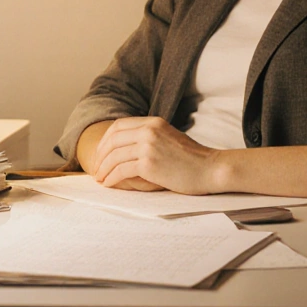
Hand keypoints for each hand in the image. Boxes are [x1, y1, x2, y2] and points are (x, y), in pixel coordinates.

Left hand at [92, 116, 221, 194]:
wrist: (211, 169)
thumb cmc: (192, 159)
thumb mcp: (169, 138)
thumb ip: (149, 138)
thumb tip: (126, 148)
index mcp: (153, 122)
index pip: (118, 126)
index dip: (105, 140)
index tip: (100, 153)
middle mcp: (148, 130)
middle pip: (112, 140)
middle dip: (100, 155)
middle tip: (95, 168)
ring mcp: (148, 146)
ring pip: (114, 156)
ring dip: (103, 169)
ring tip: (100, 179)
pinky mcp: (149, 163)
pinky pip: (121, 170)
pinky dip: (112, 178)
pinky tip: (109, 184)